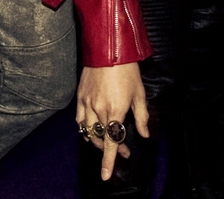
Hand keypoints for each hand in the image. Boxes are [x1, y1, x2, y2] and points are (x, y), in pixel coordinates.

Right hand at [76, 63, 149, 180]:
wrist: (109, 49)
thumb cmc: (127, 70)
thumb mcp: (139, 93)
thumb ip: (141, 117)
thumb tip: (144, 134)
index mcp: (115, 110)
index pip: (111, 141)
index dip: (109, 160)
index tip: (106, 174)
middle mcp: (98, 109)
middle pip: (99, 138)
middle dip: (109, 149)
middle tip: (122, 150)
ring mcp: (86, 103)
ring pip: (87, 131)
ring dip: (96, 140)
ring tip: (106, 140)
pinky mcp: (79, 96)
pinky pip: (79, 119)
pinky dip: (84, 128)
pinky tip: (91, 129)